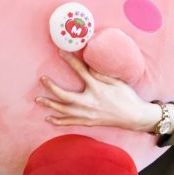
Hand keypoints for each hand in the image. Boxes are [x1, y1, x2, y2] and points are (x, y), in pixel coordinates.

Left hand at [36, 50, 160, 131]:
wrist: (134, 117)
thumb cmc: (126, 97)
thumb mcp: (116, 81)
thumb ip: (101, 74)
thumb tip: (88, 66)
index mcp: (97, 88)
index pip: (80, 71)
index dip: (69, 60)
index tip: (60, 52)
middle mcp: (90, 102)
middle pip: (65, 96)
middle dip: (51, 87)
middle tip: (42, 79)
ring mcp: (88, 114)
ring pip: (64, 111)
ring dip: (50, 104)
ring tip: (38, 99)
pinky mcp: (88, 122)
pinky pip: (70, 122)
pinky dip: (58, 121)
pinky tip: (49, 118)